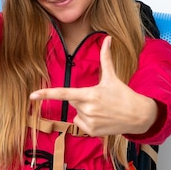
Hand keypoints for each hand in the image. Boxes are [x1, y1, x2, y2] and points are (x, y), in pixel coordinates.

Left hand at [30, 36, 157, 136]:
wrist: (138, 116)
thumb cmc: (123, 94)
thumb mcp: (112, 77)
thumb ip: (105, 57)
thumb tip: (107, 38)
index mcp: (89, 94)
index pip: (63, 93)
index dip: (46, 94)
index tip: (32, 95)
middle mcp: (87, 109)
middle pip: (72, 101)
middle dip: (81, 99)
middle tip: (98, 99)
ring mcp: (89, 122)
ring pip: (76, 113)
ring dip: (85, 111)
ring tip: (102, 110)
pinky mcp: (91, 131)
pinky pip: (80, 124)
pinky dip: (87, 122)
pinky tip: (101, 119)